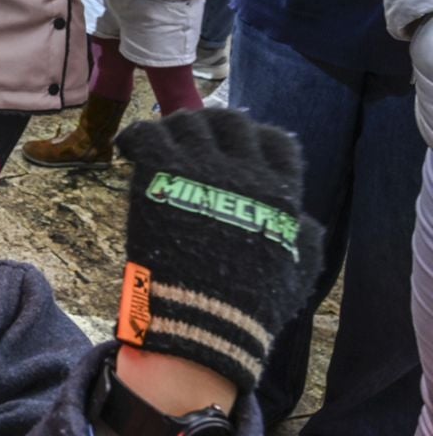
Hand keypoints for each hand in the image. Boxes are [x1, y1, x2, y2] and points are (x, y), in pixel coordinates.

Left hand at [114, 109, 321, 396]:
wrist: (204, 313)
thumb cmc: (251, 302)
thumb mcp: (298, 269)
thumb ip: (305, 237)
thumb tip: (306, 221)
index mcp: (279, 191)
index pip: (275, 141)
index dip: (255, 139)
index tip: (237, 148)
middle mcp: (242, 171)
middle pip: (229, 122)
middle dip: (213, 126)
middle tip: (196, 141)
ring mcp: (200, 168)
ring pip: (187, 122)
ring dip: (174, 130)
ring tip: (164, 146)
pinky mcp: (161, 173)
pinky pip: (146, 135)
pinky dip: (136, 136)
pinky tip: (129, 148)